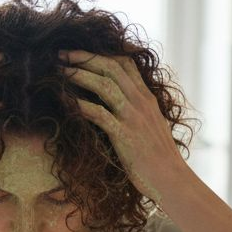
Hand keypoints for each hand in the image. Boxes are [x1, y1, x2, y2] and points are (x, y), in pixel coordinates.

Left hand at [60, 50, 183, 204]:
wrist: (171, 180)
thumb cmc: (159, 158)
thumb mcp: (151, 126)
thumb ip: (138, 111)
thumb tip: (119, 106)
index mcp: (147, 98)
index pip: (126, 64)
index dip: (102, 53)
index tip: (81, 52)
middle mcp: (141, 102)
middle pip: (111, 67)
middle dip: (85, 57)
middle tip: (62, 54)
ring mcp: (133, 117)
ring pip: (104, 85)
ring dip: (80, 75)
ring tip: (60, 70)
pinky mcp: (124, 135)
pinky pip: (99, 114)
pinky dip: (80, 105)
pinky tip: (65, 100)